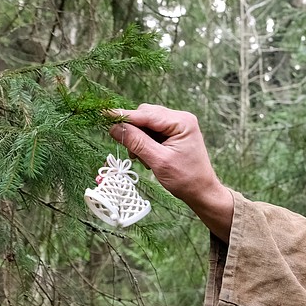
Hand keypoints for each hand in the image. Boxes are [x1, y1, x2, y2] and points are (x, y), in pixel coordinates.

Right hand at [108, 105, 233, 241]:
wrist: (201, 191)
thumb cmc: (185, 179)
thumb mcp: (158, 161)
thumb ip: (136, 142)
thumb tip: (114, 128)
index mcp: (182, 122)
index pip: (146, 114)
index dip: (124, 116)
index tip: (104, 115)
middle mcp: (180, 118)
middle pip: (145, 115)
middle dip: (134, 131)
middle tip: (131, 152)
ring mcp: (177, 125)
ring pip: (146, 123)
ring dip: (138, 139)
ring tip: (143, 159)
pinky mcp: (173, 133)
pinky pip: (152, 131)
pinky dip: (144, 143)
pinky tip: (147, 157)